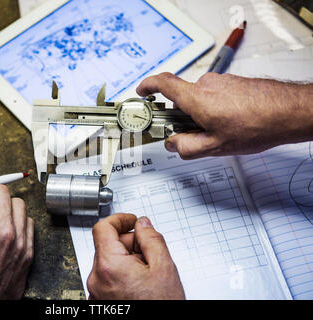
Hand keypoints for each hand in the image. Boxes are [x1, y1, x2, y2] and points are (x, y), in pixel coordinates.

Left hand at [87, 214, 184, 299]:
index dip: (119, 219)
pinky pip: (108, 278)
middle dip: (129, 243)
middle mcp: (97, 279)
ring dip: (127, 259)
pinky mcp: (100, 301)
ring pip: (109, 262)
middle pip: (107, 245)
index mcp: (109, 266)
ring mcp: (96, 292)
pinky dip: (122, 274)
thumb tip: (143, 224)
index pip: (102, 227)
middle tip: (149, 251)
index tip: (131, 221)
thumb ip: (152, 239)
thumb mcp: (163, 268)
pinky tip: (140, 284)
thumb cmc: (161, 307)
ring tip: (148, 273)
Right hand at [137, 72, 312, 158]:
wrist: (290, 111)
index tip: (141, 92)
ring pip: (199, 99)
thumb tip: (173, 144)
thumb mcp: (215, 146)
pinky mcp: (231, 82)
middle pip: (181, 99)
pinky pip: (213, 95)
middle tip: (192, 135)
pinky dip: (213, 108)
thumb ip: (187, 147)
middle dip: (181, 117)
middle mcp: (206, 85)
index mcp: (196, 99)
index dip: (148, 86)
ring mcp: (220, 82)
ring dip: (200, 114)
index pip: (163, 83)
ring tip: (218, 131)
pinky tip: (229, 123)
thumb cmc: (257, 125)